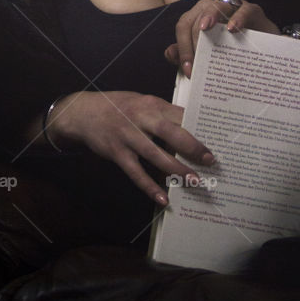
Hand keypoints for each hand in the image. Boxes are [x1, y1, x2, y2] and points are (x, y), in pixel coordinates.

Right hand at [49, 90, 214, 204]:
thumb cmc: (118, 106)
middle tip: (212, 160)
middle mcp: (141, 118)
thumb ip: (161, 113)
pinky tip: (163, 199)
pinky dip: (150, 188)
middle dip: (193, 148)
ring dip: (177, 170)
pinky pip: (136, 173)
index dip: (199, 126)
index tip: (217, 136)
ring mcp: (128, 137)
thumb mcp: (141, 101)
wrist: (82, 113)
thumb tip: (188, 127)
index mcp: (151, 104)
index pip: (180, 115)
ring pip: (157, 156)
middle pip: (172, 133)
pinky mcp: (118, 154)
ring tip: (195, 181)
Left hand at [164, 0, 279, 77]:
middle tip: (198, 62)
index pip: (184, 25)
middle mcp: (214, 8)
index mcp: (200, 17)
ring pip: (216, 5)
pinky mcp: (253, 10)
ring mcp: (233, 8)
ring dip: (209, 16)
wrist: (265, 51)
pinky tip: (232, 29)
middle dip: (194, 39)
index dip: (183, 46)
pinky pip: (244, 9)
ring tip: (205, 29)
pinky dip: (237, 18)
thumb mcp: (209, 54)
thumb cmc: (234, 50)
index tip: (188, 69)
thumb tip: (170, 53)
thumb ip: (188, 53)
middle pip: (197, 15)